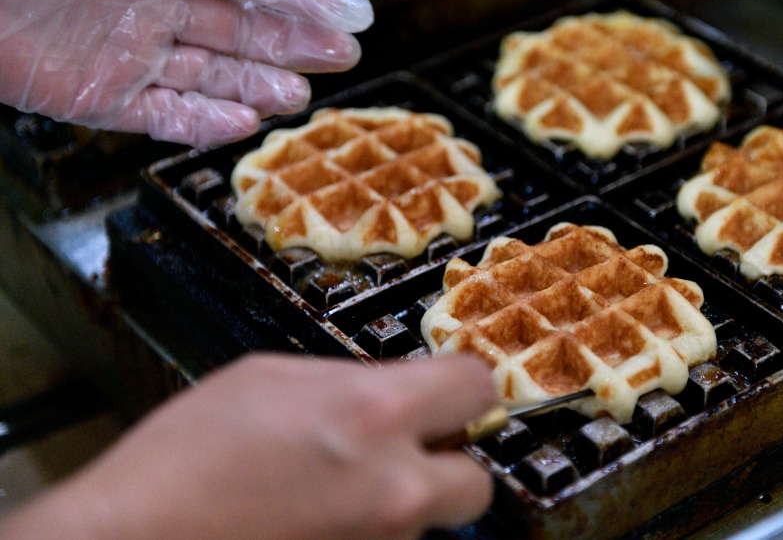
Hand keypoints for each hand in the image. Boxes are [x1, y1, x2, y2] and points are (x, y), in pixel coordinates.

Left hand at [0, 0, 372, 147]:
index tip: (356, 15)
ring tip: (301, 96)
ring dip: (260, 85)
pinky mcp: (97, 96)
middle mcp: (154, 1)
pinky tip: (243, 122)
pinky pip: (163, 115)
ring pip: (214, 75)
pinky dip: (204, 123)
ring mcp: (129, 51)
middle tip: (346, 55)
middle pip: (244, 27)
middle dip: (297, 42)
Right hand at [0, 354, 496, 539]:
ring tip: (328, 496)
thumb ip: (348, 382)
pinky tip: (314, 525)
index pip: (478, 388)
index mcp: (376, 414)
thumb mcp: (268, 378)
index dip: (461, 389)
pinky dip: (365, 538)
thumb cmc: (184, 456)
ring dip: (396, 509)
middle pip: (477, 482)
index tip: (446, 395)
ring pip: (426, 527)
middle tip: (400, 458)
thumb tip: (390, 391)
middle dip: (445, 468)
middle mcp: (395, 489)